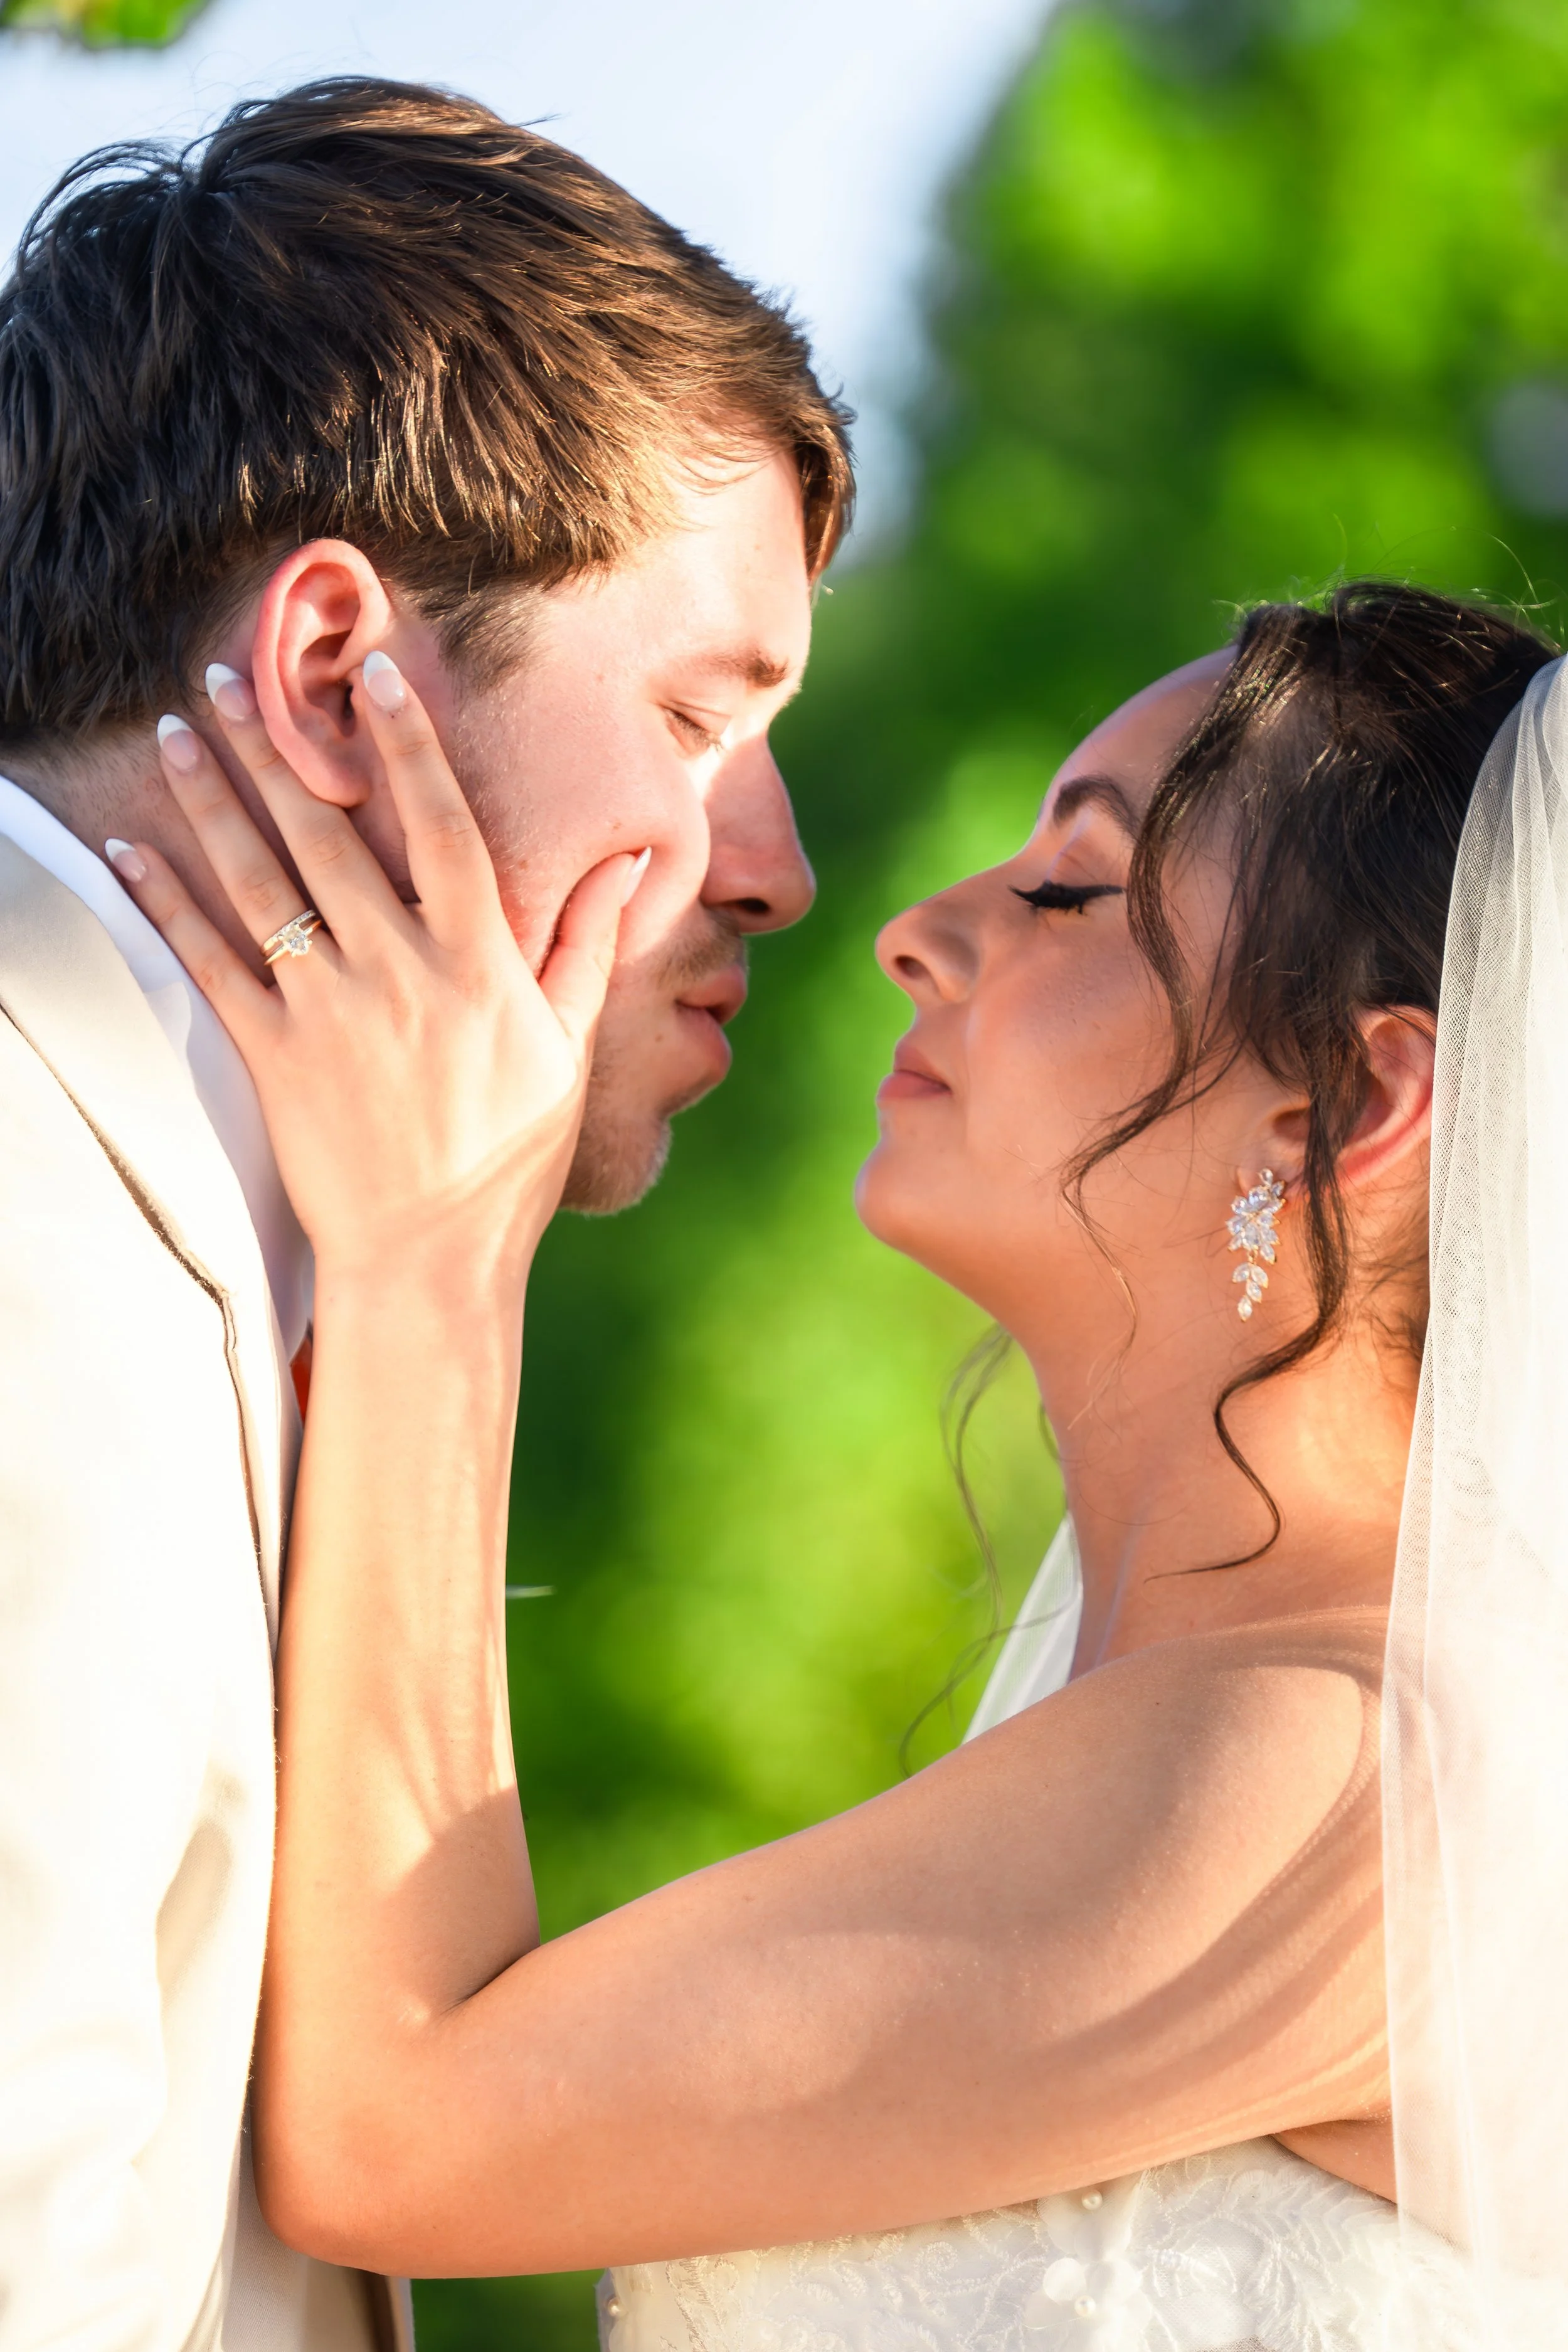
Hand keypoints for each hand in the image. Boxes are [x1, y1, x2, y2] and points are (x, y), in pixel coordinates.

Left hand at [113, 654, 644, 1286]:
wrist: (431, 1261)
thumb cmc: (510, 1159)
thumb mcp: (568, 1051)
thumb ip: (587, 947)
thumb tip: (626, 862)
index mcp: (479, 965)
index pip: (444, 829)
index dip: (409, 746)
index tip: (375, 676)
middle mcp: (401, 973)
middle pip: (328, 835)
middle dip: (275, 746)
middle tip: (231, 672)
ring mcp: (330, 1012)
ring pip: (260, 882)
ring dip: (213, 798)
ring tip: (181, 729)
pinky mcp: (272, 1056)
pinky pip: (208, 962)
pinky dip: (165, 900)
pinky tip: (130, 846)